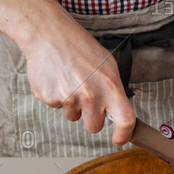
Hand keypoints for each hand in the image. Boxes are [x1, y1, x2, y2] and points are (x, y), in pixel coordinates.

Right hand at [23, 15, 134, 145]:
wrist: (48, 33)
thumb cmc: (79, 47)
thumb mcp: (107, 65)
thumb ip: (113, 90)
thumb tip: (119, 112)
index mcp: (110, 86)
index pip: (125, 120)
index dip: (124, 135)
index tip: (119, 140)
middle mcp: (91, 95)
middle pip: (94, 127)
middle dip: (91, 118)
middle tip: (86, 97)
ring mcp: (69, 98)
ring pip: (74, 117)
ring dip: (72, 105)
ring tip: (69, 80)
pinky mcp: (50, 98)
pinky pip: (56, 107)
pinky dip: (56, 96)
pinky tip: (57, 78)